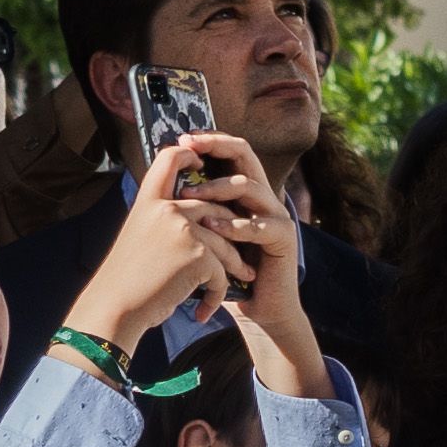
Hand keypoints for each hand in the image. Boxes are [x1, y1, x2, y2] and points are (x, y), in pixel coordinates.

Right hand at [60, 140, 260, 352]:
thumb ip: (164, 219)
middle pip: (214, 206)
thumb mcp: (140, 235)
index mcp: (148, 200)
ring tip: (244, 276)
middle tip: (244, 247)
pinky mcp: (198, 255)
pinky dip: (218, 291)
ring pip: (225, 241)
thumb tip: (202, 215)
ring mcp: (183, 229)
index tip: (201, 164)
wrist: (115, 308)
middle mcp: (166, 208)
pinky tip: (206, 309)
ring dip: (236, 263)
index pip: (170, 157)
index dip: (189, 154)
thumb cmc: (126, 278)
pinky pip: (221, 270)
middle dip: (233, 229)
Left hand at [177, 130, 330, 397]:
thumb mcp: (208, 234)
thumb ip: (196, 209)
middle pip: (245, 155)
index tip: (182, 138)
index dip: (210, 140)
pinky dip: (234, 225)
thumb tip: (163, 183)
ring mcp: (277, 215)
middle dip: (215, 146)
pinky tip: (211, 228)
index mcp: (246, 191)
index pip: (231, 151)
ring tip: (188, 197)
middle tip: (188, 146)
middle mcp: (264, 196)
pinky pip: (259, 225)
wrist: (259, 308)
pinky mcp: (283, 238)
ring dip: (216, 188)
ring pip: (250, 186)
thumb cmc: (228, 271)